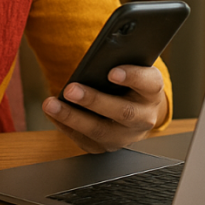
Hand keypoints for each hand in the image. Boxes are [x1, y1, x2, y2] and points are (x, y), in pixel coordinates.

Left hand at [42, 64, 167, 153]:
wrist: (137, 109)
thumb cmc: (130, 83)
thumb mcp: (131, 67)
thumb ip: (117, 61)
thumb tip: (94, 57)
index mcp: (152, 92)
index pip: (149, 83)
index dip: (132, 77)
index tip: (112, 72)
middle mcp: (144, 117)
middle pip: (122, 112)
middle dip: (93, 101)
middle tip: (70, 90)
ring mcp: (126, 136)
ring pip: (101, 131)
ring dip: (73, 118)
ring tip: (51, 104)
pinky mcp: (108, 146)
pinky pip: (86, 141)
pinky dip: (67, 128)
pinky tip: (53, 115)